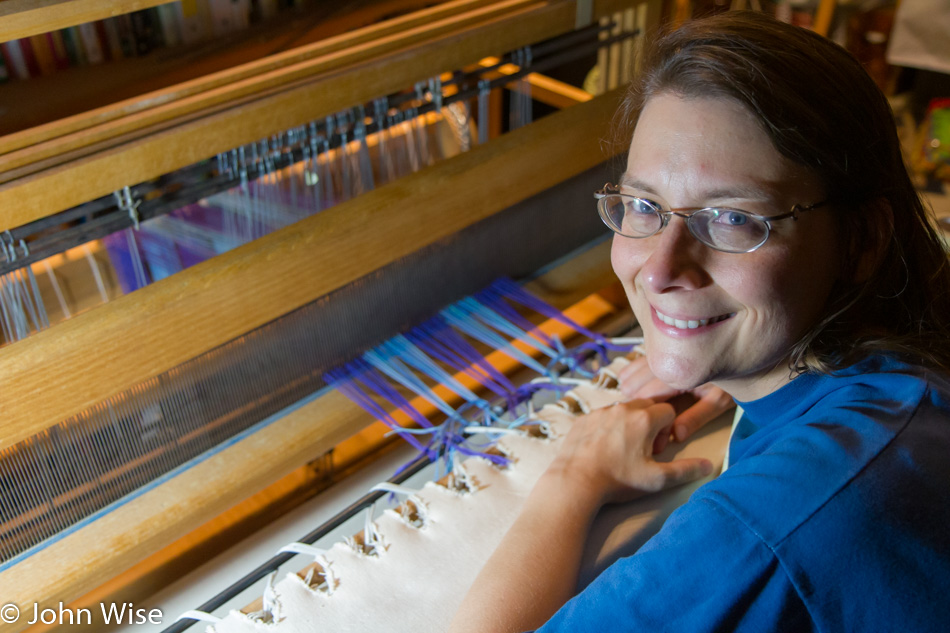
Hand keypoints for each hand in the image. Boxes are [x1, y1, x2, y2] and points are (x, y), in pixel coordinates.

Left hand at [547, 400, 713, 506]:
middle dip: (650, 423)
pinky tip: (603, 449)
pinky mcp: (583, 418)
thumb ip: (686, 470)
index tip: (655, 450)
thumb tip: (709, 466)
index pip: (668, 411)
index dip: (666, 430)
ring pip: (623, 409)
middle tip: (641, 450)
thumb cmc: (617, 481)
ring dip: (629, 423)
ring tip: (622, 450)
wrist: (575, 482)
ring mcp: (600, 411)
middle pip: (646, 405)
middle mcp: (623, 408)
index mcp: (644, 418)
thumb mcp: (657, 480)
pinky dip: (608, 426)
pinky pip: (602, 415)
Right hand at [617, 355, 734, 444]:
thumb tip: (675, 435)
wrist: (741, 354)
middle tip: (632, 425)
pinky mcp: (665, 345)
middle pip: (640, 383)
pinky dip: (632, 369)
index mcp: (681, 374)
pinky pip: (642, 357)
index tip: (648, 439)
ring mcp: (666, 350)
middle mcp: (669, 359)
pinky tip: (624, 378)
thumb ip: (696, 417)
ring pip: (637, 369)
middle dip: (636, 405)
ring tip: (626, 404)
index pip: (654, 397)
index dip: (648, 420)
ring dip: (630, 385)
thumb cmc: (732, 380)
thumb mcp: (718, 402)